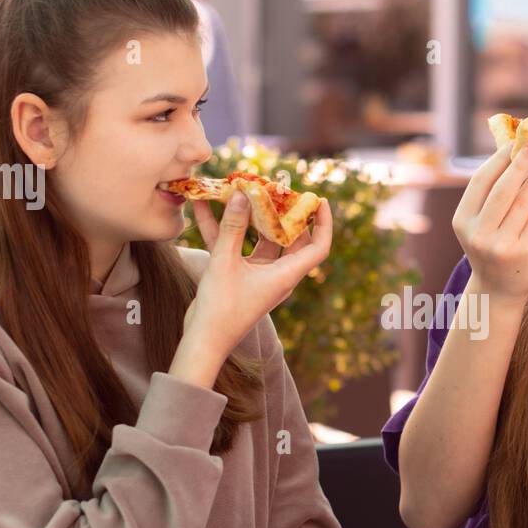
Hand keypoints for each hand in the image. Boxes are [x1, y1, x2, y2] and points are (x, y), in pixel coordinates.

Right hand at [185, 190, 331, 354]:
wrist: (203, 339)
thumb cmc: (221, 308)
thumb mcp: (225, 262)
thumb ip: (233, 227)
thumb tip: (243, 195)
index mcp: (286, 275)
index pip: (318, 247)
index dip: (323, 223)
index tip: (320, 200)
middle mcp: (277, 274)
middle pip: (291, 238)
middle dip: (283, 212)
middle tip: (275, 188)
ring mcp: (259, 274)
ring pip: (262, 239)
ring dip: (251, 217)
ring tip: (242, 190)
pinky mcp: (239, 274)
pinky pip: (236, 246)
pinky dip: (225, 229)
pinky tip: (204, 208)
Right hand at [451, 142, 527, 303]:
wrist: (498, 289)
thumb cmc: (492, 246)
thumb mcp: (480, 222)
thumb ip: (491, 193)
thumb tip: (511, 150)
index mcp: (462, 220)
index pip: (481, 181)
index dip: (498, 159)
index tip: (515, 140)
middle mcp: (477, 233)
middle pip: (502, 189)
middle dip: (521, 163)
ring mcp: (499, 245)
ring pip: (522, 201)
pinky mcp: (522, 251)